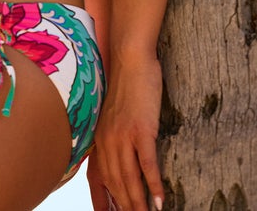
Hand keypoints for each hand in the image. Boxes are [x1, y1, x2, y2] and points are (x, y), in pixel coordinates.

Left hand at [88, 54, 167, 210]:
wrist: (130, 59)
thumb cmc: (126, 83)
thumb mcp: (114, 113)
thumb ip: (113, 133)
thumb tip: (123, 148)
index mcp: (99, 140)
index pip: (98, 180)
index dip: (103, 201)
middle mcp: (106, 142)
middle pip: (115, 184)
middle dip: (124, 206)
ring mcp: (123, 137)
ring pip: (129, 178)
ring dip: (138, 202)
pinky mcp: (141, 130)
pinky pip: (146, 164)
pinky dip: (152, 184)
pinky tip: (159, 199)